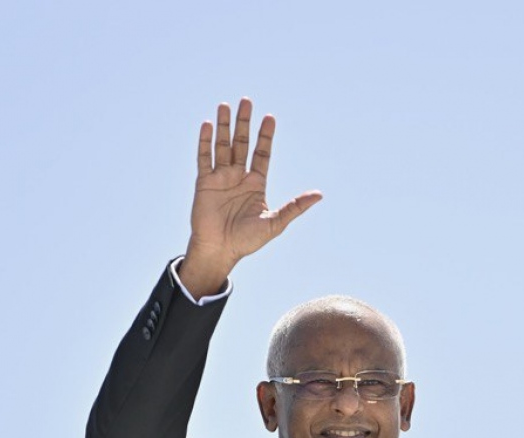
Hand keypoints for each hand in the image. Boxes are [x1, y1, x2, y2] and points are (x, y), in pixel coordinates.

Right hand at [177, 98, 322, 296]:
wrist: (219, 250)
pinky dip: (205, 142)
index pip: (262, 153)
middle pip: (241, 144)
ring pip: (222, 146)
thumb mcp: (274, 223)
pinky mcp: (204, 183)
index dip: (265, 136)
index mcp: (256, 184)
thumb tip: (319, 195)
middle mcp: (238, 177)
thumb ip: (295, 207)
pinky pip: (204, 158)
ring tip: (226, 105)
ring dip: (224, 126)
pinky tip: (209, 125)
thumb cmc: (247, 241)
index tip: (270, 118)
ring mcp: (220, 178)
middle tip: (247, 101)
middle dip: (244, 123)